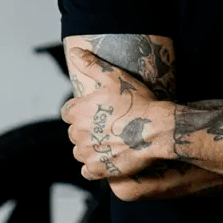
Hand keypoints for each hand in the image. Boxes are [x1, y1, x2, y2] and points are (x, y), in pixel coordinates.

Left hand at [61, 46, 172, 180]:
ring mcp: (87, 153)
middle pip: (74, 132)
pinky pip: (87, 170)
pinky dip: (94, 166)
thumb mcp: (114, 77)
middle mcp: (78, 133)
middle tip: (108, 124)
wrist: (155, 129)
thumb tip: (74, 52)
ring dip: (90, 147)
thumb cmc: (137, 101)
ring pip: (80, 151)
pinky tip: (108, 157)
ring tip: (110, 140)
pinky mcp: (98, 169)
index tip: (96, 110)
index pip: (67, 112)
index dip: (80, 110)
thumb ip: (91, 64)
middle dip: (86, 129)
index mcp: (77, 111)